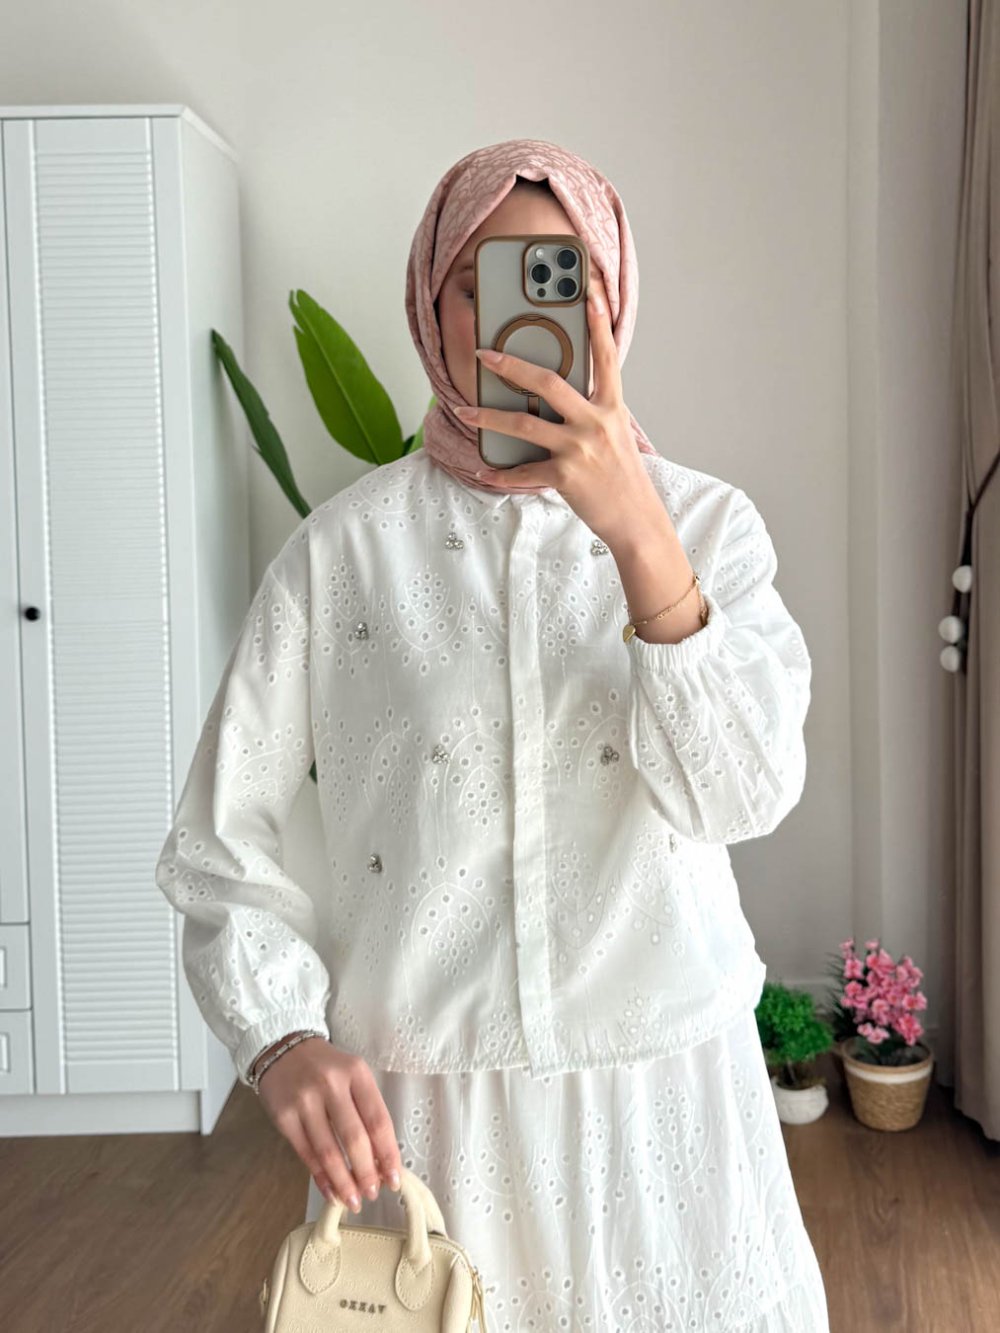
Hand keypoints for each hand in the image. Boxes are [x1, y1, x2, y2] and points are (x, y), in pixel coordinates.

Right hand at [255, 1036, 402, 1213]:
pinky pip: (306, 1153)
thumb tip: (381, 1160)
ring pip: (328, 1151)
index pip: (378, 1120)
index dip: (388, 1154)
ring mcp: (305, 1100)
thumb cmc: (327, 1068)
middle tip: (373, 1194)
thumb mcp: (353, 1076)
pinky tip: (331, 1191)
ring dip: (343, 1182)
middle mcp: (331, 1084)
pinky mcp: (283, 1116)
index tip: (394, 1179)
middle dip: (366, 1173)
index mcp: (356, 1073)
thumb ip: (366, 1111)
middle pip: (354, 1139)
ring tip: (354, 1201)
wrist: (283, 1048)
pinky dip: (320, 1177)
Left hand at [452, 285, 665, 547]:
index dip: (598, 321)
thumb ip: (591, 411)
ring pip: (524, 424)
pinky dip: (500, 473)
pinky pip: (523, 472)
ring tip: (464, 411)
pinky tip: (483, 470)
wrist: (636, 519)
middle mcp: (595, 422)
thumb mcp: (615, 434)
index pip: (605, 356)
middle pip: (548, 383)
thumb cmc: (622, 476)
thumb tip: (551, 398)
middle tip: (485, 354)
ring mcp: (579, 449)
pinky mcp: (565, 476)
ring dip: (487, 417)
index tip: (590, 290)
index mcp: (611, 407)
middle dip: (511, 365)